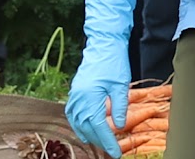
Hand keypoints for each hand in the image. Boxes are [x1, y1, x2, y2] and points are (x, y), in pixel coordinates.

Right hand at [66, 37, 130, 156]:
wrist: (103, 45)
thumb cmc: (114, 62)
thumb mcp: (121, 85)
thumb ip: (120, 107)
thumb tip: (120, 127)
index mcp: (90, 99)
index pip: (99, 128)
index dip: (107, 142)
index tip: (115, 154)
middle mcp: (78, 101)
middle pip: (87, 129)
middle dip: (99, 141)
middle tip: (112, 150)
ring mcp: (74, 98)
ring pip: (79, 124)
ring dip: (90, 135)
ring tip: (103, 144)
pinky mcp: (74, 95)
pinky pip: (75, 117)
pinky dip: (81, 126)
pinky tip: (88, 131)